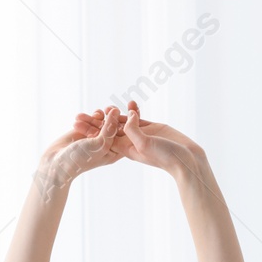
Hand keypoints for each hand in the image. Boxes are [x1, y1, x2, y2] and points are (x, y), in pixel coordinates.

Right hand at [33, 106, 127, 198]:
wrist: (57, 163)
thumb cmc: (80, 159)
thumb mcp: (100, 143)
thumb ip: (109, 127)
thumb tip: (116, 110)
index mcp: (115, 151)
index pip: (128, 135)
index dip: (133, 122)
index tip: (134, 109)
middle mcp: (106, 144)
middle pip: (117, 126)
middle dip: (118, 115)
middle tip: (116, 107)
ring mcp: (95, 138)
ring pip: (105, 122)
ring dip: (105, 114)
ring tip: (105, 109)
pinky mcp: (84, 131)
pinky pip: (93, 120)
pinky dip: (95, 116)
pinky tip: (95, 113)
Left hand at [74, 100, 205, 178]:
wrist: (185, 158)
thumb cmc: (166, 156)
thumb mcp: (146, 145)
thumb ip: (133, 130)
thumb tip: (126, 117)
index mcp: (125, 149)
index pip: (103, 137)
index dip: (89, 130)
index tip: (76, 123)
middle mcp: (131, 142)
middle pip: (108, 130)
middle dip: (93, 123)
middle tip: (78, 115)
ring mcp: (141, 134)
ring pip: (121, 122)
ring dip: (111, 115)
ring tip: (100, 107)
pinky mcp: (151, 127)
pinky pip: (137, 117)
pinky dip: (132, 110)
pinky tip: (129, 103)